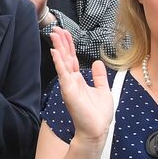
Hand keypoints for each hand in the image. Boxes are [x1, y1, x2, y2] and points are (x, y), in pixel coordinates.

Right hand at [48, 27, 110, 144]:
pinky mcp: (68, 90)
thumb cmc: (98, 115)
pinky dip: (59, 62)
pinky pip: (63, 73)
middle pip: (65, 57)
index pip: (72, 59)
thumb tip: (96, 63)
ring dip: (58, 47)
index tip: (66, 33)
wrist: (97, 130)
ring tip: (54, 34)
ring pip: (62, 62)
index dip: (69, 45)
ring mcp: (69, 85)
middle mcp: (71, 80)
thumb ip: (99, 76)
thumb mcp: (103, 90)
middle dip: (61, 42)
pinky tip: (55, 52)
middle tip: (56, 28)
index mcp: (79, 80)